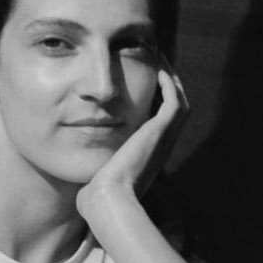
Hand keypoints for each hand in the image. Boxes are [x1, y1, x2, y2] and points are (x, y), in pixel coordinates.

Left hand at [78, 67, 187, 218]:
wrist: (108, 200)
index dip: (155, 107)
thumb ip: (94, 179)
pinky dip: (170, 84)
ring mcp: (164, 140)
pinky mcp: (160, 131)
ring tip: (162, 63)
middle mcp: (161, 147)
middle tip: (159, 68)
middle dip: (168, 89)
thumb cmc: (99, 199)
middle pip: (174, 112)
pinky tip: (159, 69)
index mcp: (148, 158)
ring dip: (172, 82)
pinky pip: (174, 100)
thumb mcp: (97, 184)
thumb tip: (82, 189)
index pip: (159, 127)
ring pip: (179, 103)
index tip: (145, 90)